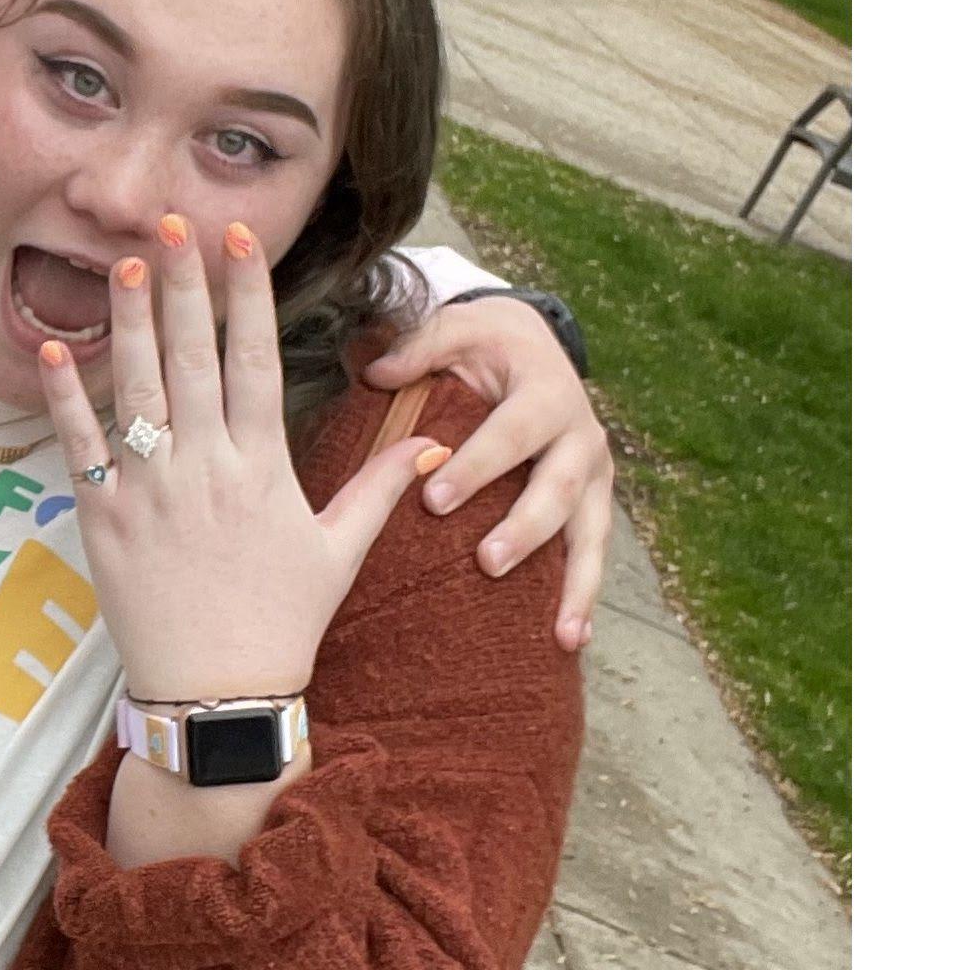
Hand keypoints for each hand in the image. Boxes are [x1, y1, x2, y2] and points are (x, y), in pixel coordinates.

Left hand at [33, 215, 447, 719]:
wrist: (216, 695)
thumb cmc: (281, 623)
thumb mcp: (338, 552)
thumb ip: (378, 490)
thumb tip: (431, 446)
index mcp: (264, 466)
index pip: (257, 360)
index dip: (248, 296)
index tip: (239, 242)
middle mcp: (206, 467)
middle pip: (192, 358)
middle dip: (183, 285)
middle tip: (173, 223)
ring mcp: (151, 491)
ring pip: (136, 389)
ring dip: (127, 322)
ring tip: (123, 263)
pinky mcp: (104, 519)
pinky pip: (79, 448)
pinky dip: (65, 399)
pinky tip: (53, 349)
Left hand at [360, 294, 613, 650]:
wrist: (537, 345)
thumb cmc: (485, 344)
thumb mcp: (457, 330)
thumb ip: (419, 347)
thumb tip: (375, 373)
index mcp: (547, 391)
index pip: (513, 432)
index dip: (479, 465)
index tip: (436, 499)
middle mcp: (582, 435)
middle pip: (557, 488)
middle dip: (525, 529)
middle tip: (486, 563)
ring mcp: (594, 475)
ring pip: (590, 533)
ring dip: (576, 584)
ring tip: (561, 633)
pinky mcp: (593, 503)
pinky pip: (593, 554)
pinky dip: (586, 596)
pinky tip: (571, 640)